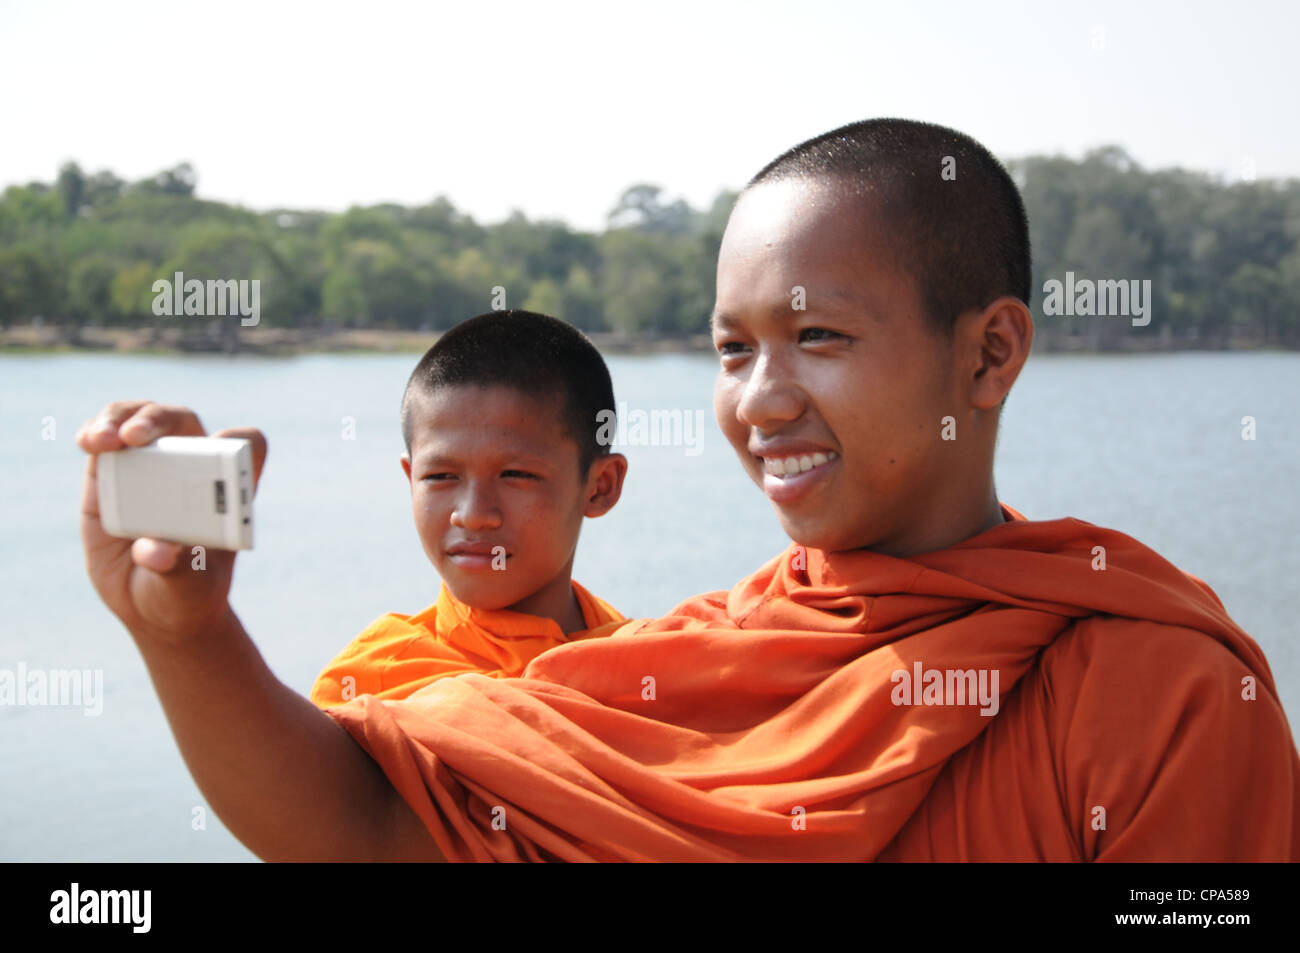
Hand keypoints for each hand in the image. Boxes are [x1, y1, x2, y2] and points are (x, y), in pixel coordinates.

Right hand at [77, 401, 267, 647]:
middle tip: (135, 437)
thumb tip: (156, 552)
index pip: (249, 445)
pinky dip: (96, 431)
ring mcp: (151, 464)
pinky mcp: (114, 472)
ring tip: (102, 441)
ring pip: (139, 419)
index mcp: (229, 488)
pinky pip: (105, 438)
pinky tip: (89, 441)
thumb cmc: (185, 591)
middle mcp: (192, 466)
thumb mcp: (189, 587)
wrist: (153, 603)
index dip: (239, 441)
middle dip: (158, 421)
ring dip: (120, 419)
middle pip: (183, 422)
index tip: (217, 452)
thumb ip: (179, 568)